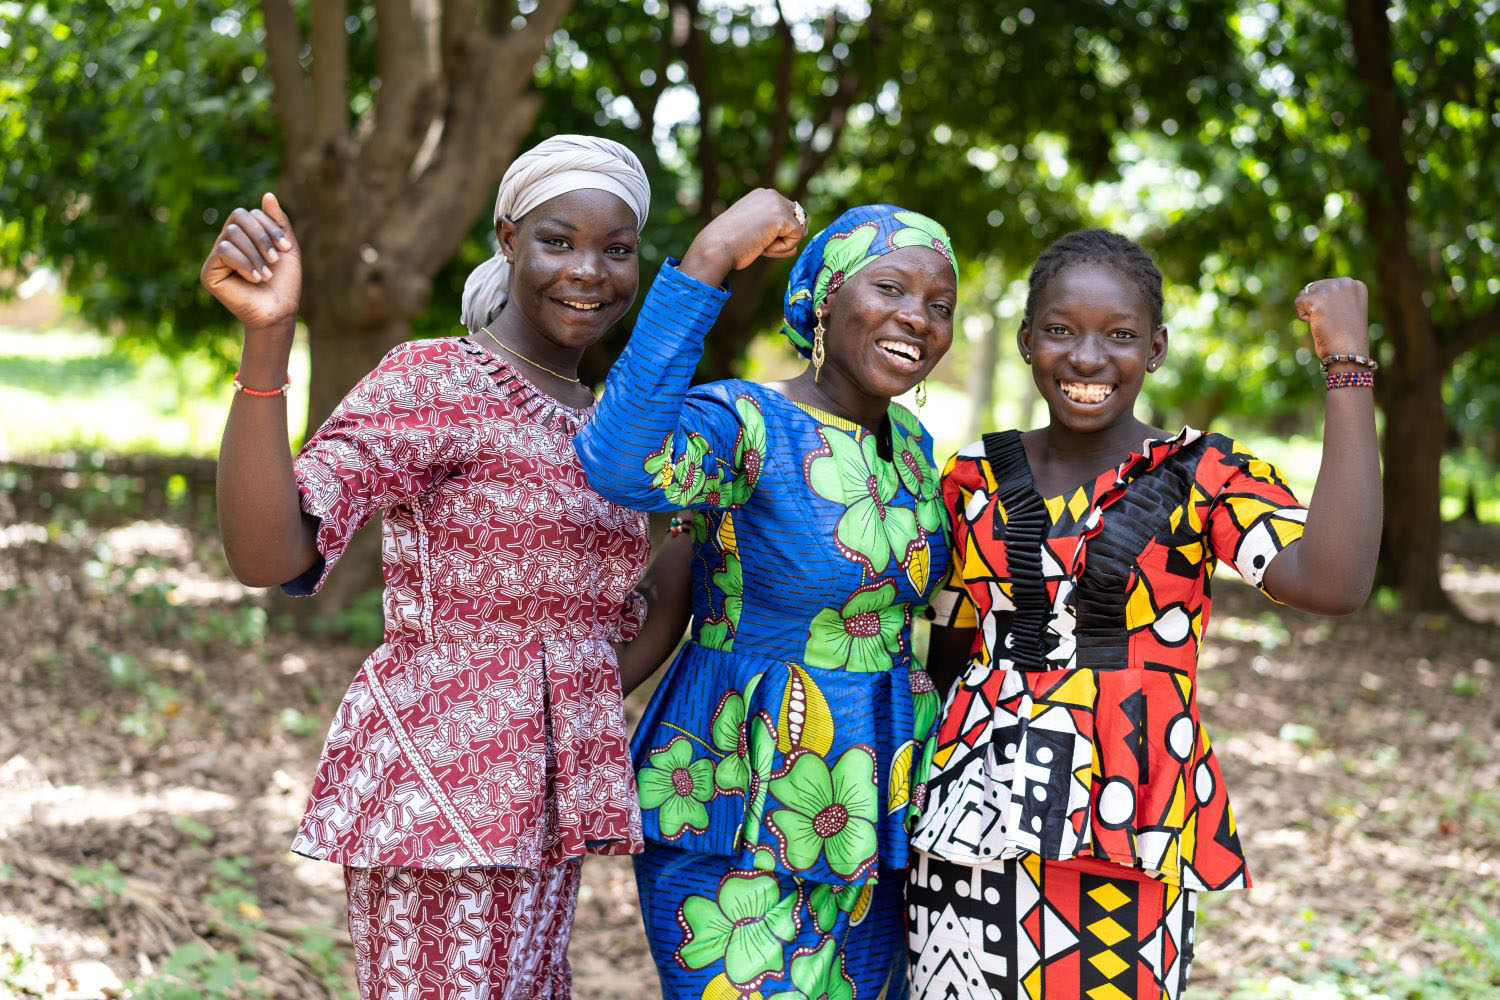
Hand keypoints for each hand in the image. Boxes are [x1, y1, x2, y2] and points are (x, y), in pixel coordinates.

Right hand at [200, 193, 300, 334]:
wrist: (279, 311)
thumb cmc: (285, 283)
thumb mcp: (287, 248)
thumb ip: (278, 221)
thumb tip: (267, 195)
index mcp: (245, 236)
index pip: (250, 214)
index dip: (269, 227)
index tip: (286, 248)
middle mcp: (228, 243)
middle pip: (238, 217)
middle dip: (261, 236)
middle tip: (275, 259)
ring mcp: (217, 257)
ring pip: (231, 233)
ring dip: (255, 254)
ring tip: (266, 274)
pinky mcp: (209, 272)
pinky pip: (223, 250)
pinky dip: (243, 263)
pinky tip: (254, 278)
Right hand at [679, 188, 807, 285]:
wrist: (716, 246)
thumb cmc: (730, 243)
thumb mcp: (754, 228)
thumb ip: (775, 227)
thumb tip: (803, 232)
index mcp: (763, 195)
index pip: (787, 215)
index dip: (777, 234)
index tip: (754, 237)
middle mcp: (772, 194)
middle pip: (797, 222)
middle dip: (782, 238)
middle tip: (757, 242)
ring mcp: (777, 204)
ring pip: (798, 230)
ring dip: (782, 244)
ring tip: (759, 244)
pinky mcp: (782, 217)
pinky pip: (797, 238)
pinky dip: (783, 249)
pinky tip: (763, 246)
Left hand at [1295, 277, 1368, 357]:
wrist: (1348, 351)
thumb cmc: (1345, 336)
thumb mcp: (1345, 310)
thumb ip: (1335, 297)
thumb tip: (1310, 289)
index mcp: (1355, 284)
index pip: (1327, 286)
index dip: (1327, 305)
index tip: (1340, 317)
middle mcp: (1345, 282)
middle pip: (1314, 288)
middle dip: (1316, 306)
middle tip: (1331, 321)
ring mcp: (1332, 289)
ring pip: (1305, 294)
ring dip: (1309, 310)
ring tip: (1325, 322)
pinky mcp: (1317, 299)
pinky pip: (1298, 302)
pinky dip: (1303, 316)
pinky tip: (1318, 324)